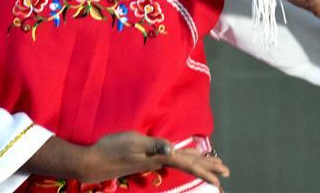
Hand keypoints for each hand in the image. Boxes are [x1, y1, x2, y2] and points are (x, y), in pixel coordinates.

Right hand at [80, 132, 228, 187]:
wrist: (93, 161)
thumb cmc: (112, 148)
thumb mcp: (134, 142)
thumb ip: (153, 145)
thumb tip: (171, 150)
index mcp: (160, 158)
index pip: (188, 163)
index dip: (205, 168)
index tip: (220, 176)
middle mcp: (159, 161)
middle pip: (189, 164)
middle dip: (208, 167)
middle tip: (226, 173)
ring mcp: (153, 161)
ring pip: (182, 161)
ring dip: (198, 162)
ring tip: (212, 164)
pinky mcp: (147, 158)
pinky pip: (171, 158)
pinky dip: (183, 157)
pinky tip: (184, 156)